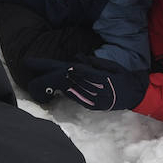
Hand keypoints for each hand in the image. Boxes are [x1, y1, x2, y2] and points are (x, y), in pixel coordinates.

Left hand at [22, 57, 147, 111]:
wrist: (135, 94)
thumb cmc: (122, 76)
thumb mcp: (108, 65)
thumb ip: (91, 62)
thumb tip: (76, 58)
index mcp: (85, 72)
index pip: (57, 68)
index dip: (41, 66)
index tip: (27, 63)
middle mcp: (83, 84)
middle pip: (53, 81)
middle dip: (39, 83)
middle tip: (32, 83)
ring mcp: (84, 95)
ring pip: (59, 90)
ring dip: (49, 88)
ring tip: (42, 86)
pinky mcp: (88, 104)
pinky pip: (71, 96)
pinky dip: (63, 92)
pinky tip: (58, 91)